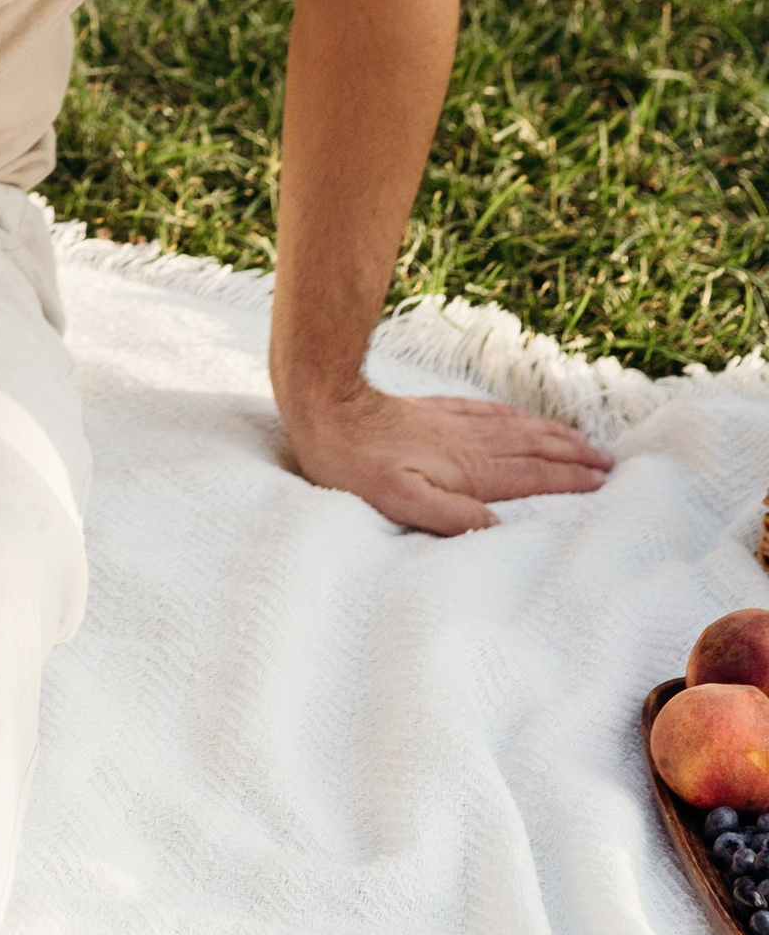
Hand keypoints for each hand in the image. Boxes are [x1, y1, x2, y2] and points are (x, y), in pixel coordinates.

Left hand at [285, 382, 611, 533]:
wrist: (326, 409)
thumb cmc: (357, 466)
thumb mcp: (400, 502)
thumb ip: (451, 515)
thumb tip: (498, 525)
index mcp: (467, 470)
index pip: (530, 476)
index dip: (568, 478)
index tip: (603, 480)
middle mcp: (468, 443)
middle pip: (533, 448)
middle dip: (573, 455)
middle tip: (609, 461)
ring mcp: (453, 423)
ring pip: (515, 427)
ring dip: (552, 434)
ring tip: (581, 439)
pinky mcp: (434, 410)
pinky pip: (487, 412)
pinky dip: (515, 416)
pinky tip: (522, 417)